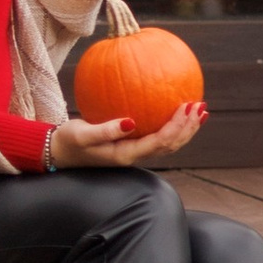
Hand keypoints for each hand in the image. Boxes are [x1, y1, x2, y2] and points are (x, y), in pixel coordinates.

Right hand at [47, 103, 205, 169]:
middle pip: (171, 145)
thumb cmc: (69, 141)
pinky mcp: (131, 143)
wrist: (61, 150)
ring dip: (185, 128)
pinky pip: (157, 134)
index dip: (177, 126)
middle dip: (188, 128)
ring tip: (199, 110)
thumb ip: (106, 131)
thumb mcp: (83, 135)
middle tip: (201, 106)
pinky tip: (175, 107)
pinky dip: (171, 123)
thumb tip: (131, 122)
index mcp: (127, 155)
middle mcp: (135, 155)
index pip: (160, 142)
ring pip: (168, 142)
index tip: (187, 107)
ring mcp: (134, 151)